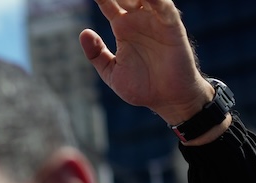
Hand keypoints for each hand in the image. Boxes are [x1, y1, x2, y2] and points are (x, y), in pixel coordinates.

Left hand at [79, 0, 214, 124]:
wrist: (166, 99)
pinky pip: (164, 8)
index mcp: (123, 28)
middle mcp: (138, 20)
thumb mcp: (111, 72)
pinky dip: (155, 0)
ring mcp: (155, 22)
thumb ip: (96, 54)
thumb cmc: (142, 86)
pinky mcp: (172, 28)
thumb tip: (83, 32)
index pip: (108, 4)